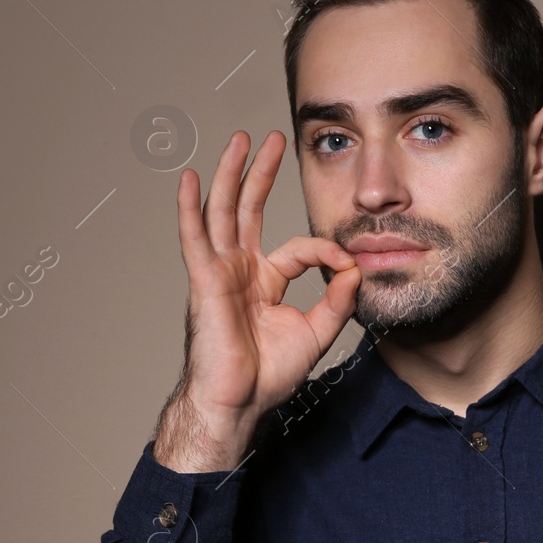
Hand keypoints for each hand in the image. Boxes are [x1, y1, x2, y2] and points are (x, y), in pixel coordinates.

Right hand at [154, 130, 359, 470]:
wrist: (238, 403)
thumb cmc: (266, 375)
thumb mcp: (315, 332)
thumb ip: (336, 300)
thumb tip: (354, 270)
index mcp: (265, 281)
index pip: (299, 248)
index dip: (327, 253)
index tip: (349, 266)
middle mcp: (240, 270)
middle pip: (250, 210)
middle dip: (262, 173)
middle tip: (272, 139)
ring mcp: (220, 272)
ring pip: (224, 212)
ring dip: (232, 174)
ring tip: (240, 140)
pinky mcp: (205, 282)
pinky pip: (195, 238)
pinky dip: (190, 208)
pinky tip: (188, 179)